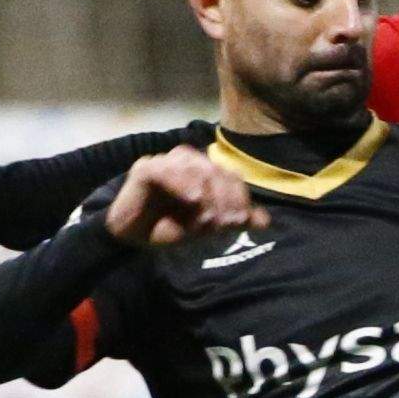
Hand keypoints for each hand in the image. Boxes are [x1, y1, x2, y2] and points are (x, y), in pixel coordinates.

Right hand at [101, 147, 254, 248]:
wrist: (133, 237)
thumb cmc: (170, 227)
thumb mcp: (207, 226)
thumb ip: (234, 220)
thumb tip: (264, 221)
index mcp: (205, 170)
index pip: (231, 177)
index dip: (239, 198)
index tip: (240, 221)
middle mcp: (188, 161)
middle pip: (216, 173)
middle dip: (224, 200)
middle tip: (224, 224)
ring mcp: (166, 161)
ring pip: (196, 169)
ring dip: (206, 196)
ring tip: (207, 219)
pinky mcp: (146, 168)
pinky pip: (167, 170)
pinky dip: (182, 183)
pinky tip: (193, 199)